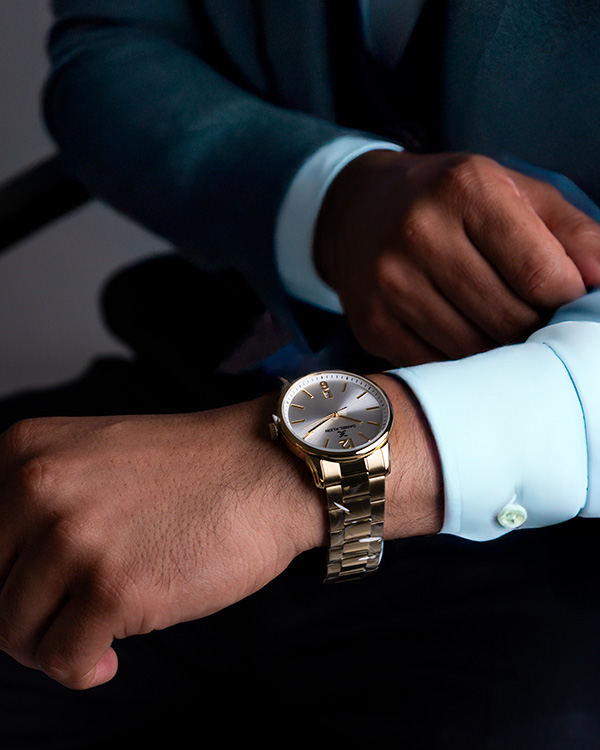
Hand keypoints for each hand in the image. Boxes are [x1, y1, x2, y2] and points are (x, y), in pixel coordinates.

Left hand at [0, 403, 322, 689]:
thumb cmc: (188, 472)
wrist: (265, 469)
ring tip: (95, 630)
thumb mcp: (90, 460)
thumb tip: (4, 584)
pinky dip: (83, 669)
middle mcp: (37, 488)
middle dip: (25, 618)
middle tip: (68, 617)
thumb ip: (34, 508)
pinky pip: (61, 661)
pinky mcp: (114, 587)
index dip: (4, 582)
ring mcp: (74, 537)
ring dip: (54, 644)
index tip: (33, 597)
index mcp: (23, 452)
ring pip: (13, 633)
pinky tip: (114, 652)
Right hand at [315, 150, 599, 364]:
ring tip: (502, 331)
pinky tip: (464, 340)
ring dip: (499, 351)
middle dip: (534, 330)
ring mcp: (388, 282)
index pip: (541, 274)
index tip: (565, 299)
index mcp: (466, 189)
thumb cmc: (451, 201)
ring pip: (472, 349)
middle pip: (508, 318)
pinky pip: (434, 364)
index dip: (567, 300)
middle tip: (535, 321)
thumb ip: (571, 232)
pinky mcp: (370, 322)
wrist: (361, 210)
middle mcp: (419, 232)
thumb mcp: (515, 193)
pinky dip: (459, 363)